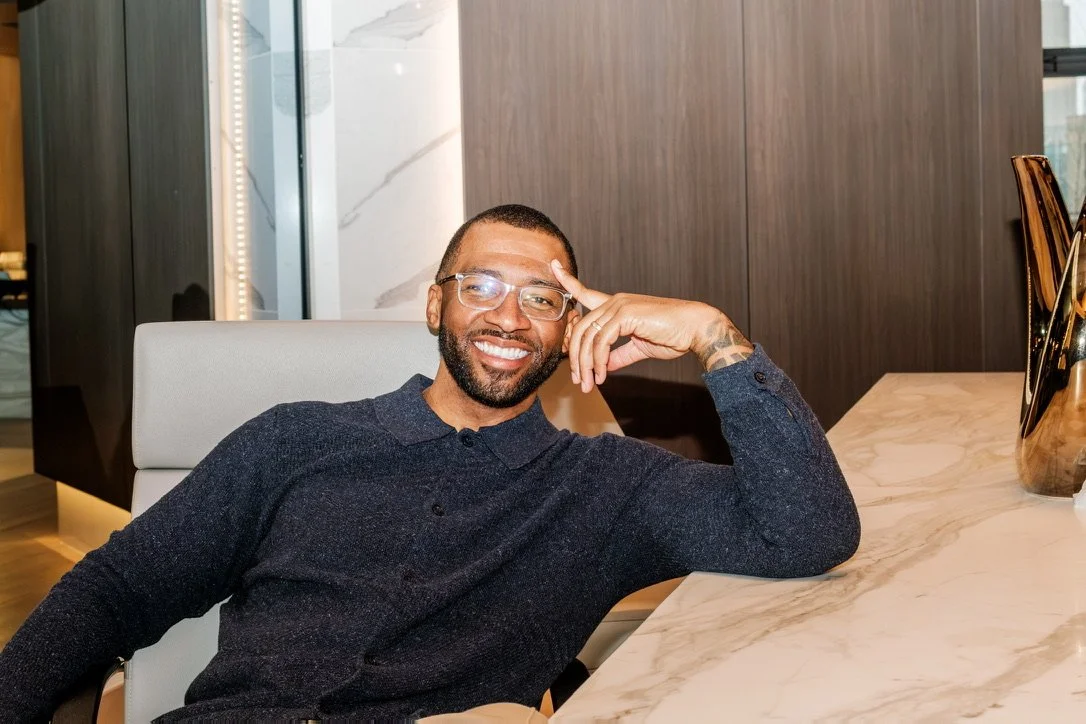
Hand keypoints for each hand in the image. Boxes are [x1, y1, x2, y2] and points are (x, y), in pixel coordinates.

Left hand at [551, 260, 753, 392]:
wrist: (695, 329)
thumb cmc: (672, 336)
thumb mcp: (639, 347)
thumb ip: (619, 355)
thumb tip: (605, 366)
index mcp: (616, 305)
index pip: (585, 293)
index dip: (568, 281)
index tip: (554, 266)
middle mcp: (614, 301)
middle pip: (580, 329)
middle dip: (576, 358)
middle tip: (580, 381)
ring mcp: (618, 306)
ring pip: (588, 337)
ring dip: (586, 365)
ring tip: (590, 384)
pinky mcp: (625, 315)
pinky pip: (601, 341)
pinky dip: (599, 361)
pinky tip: (603, 375)